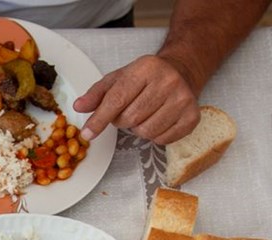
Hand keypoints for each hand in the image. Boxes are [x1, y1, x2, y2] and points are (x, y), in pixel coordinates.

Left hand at [72, 55, 200, 143]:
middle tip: (129, 110)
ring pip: (145, 132)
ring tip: (144, 114)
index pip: (117, 100)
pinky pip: (162, 139)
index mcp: (146, 68)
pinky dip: (155, 135)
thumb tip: (79, 107)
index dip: (99, 119)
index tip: (87, 133)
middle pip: (130, 119)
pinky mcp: (192, 116)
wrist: (182, 71)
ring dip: (138, 128)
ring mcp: (183, 99)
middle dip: (122, 120)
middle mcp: (168, 81)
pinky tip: (158, 119)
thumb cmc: (147, 77)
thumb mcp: (120, 78)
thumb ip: (97, 93)